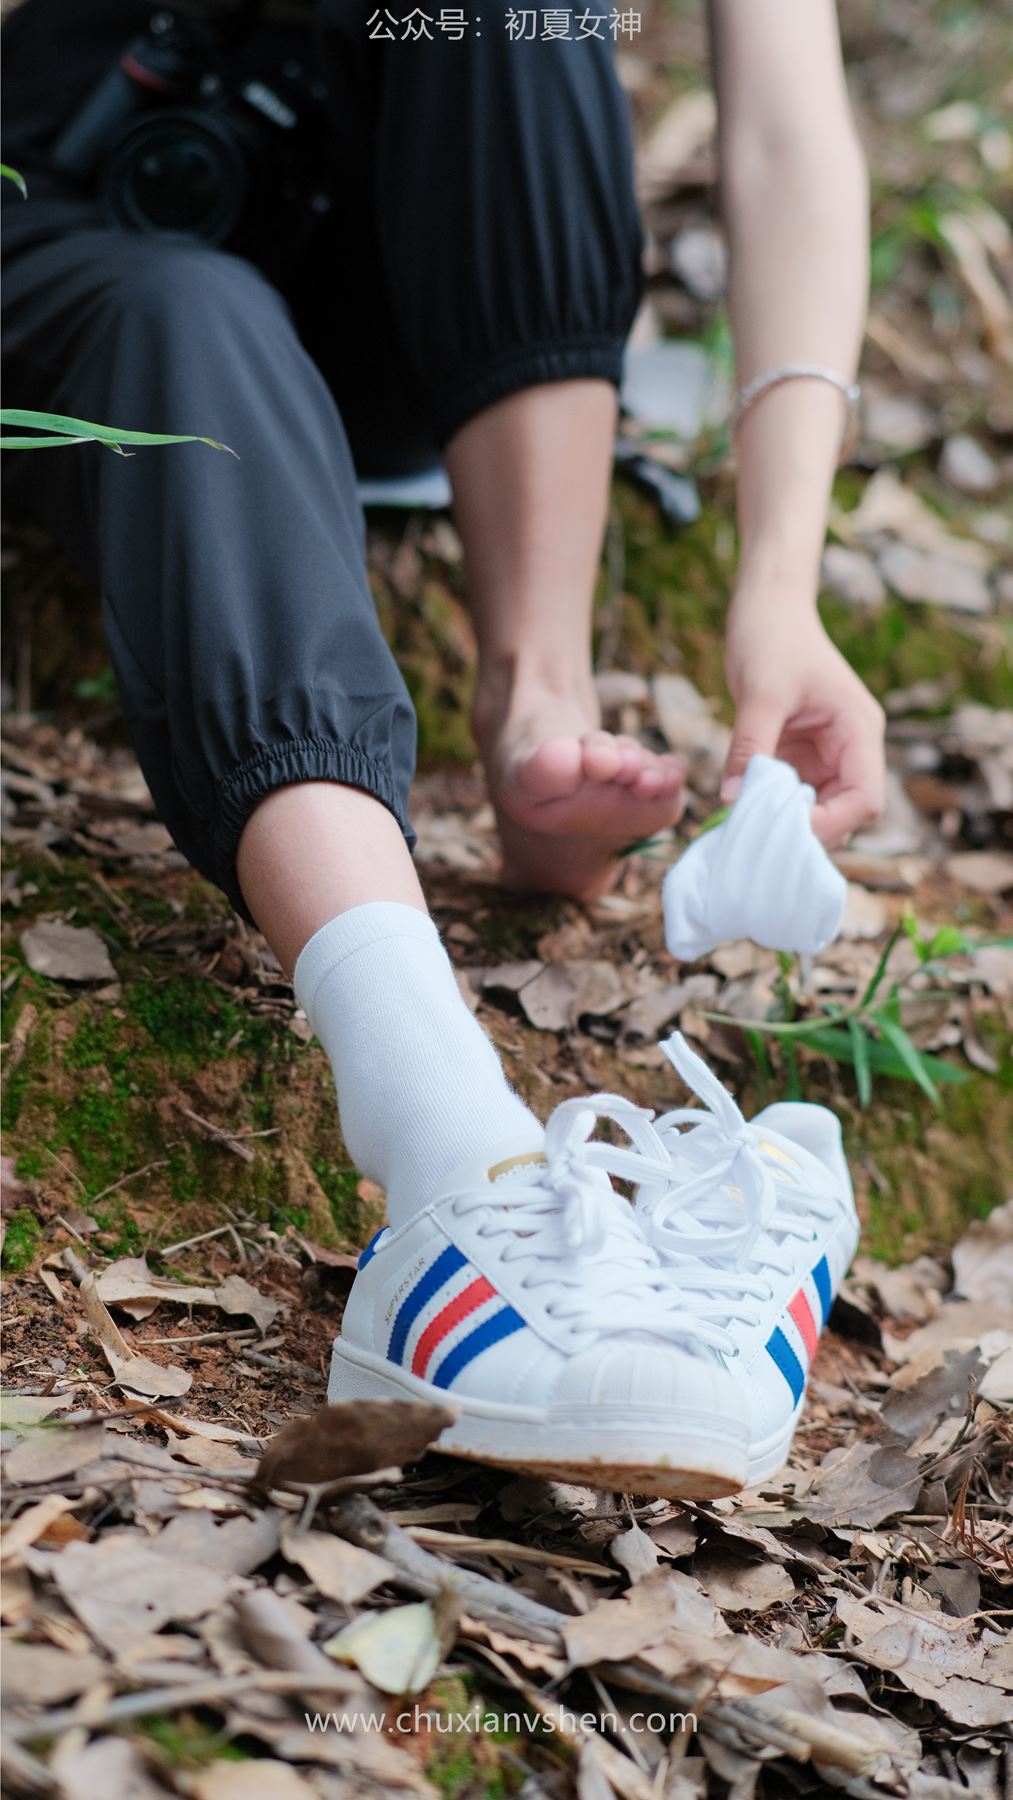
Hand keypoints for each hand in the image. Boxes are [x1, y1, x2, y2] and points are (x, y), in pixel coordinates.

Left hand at [722, 595, 884, 846]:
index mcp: (858, 730)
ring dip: (785, 823)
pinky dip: (769, 808)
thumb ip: (749, 747)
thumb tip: (731, 799)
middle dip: (806, 831)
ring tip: (745, 828)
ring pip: (817, 810)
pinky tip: (740, 811)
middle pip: (844, 814)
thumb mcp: (760, 693)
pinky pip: (791, 795)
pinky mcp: (799, 756)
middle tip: (758, 839)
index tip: (784, 830)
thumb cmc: (772, 637)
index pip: (865, 799)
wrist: (766, 607)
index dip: (831, 823)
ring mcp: (825, 755)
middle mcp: (850, 748)